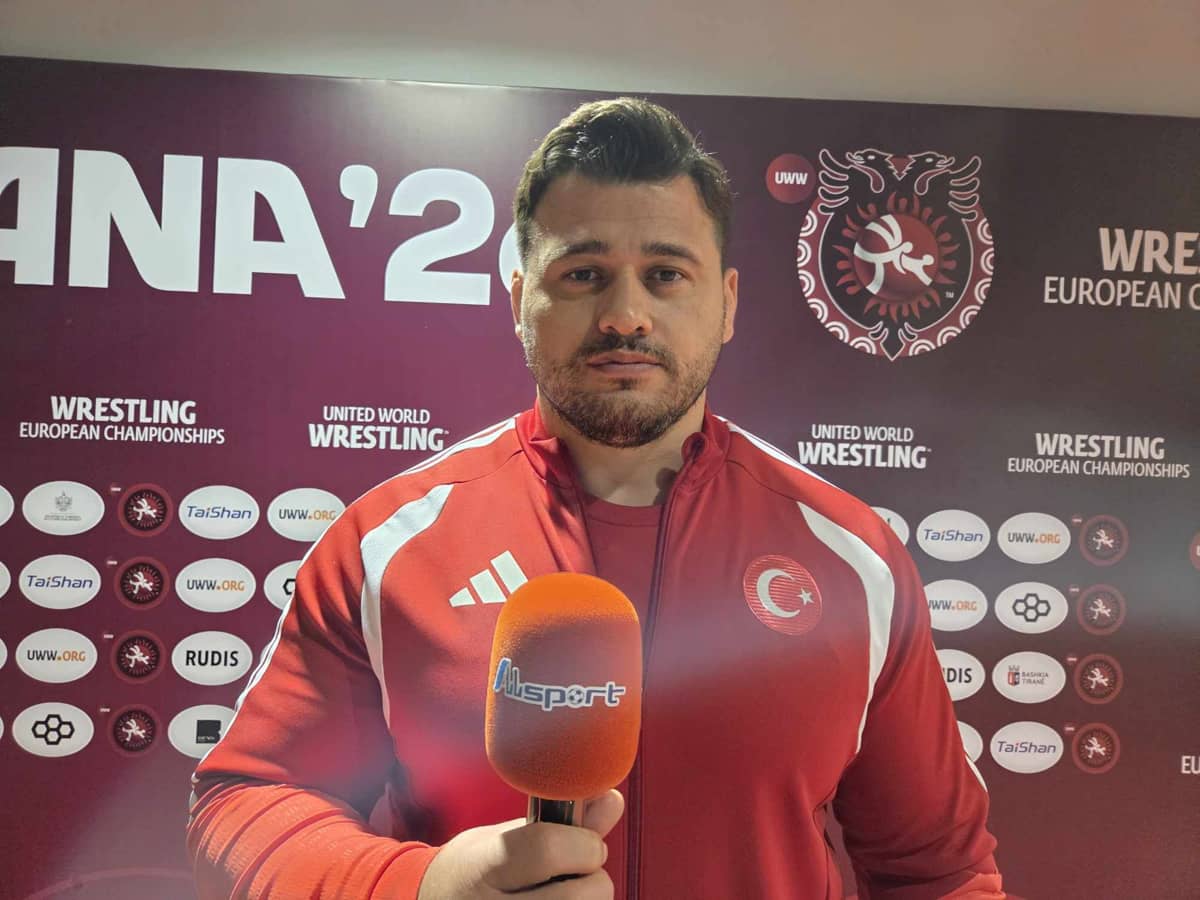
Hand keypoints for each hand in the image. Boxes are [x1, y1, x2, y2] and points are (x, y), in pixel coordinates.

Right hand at [416, 790, 623, 898]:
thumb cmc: (475, 868)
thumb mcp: (506, 838)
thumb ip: (563, 824)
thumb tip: (613, 799)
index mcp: (485, 865)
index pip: (546, 849)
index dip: (581, 843)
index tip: (587, 842)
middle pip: (576, 896)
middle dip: (594, 879)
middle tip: (581, 871)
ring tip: (568, 889)